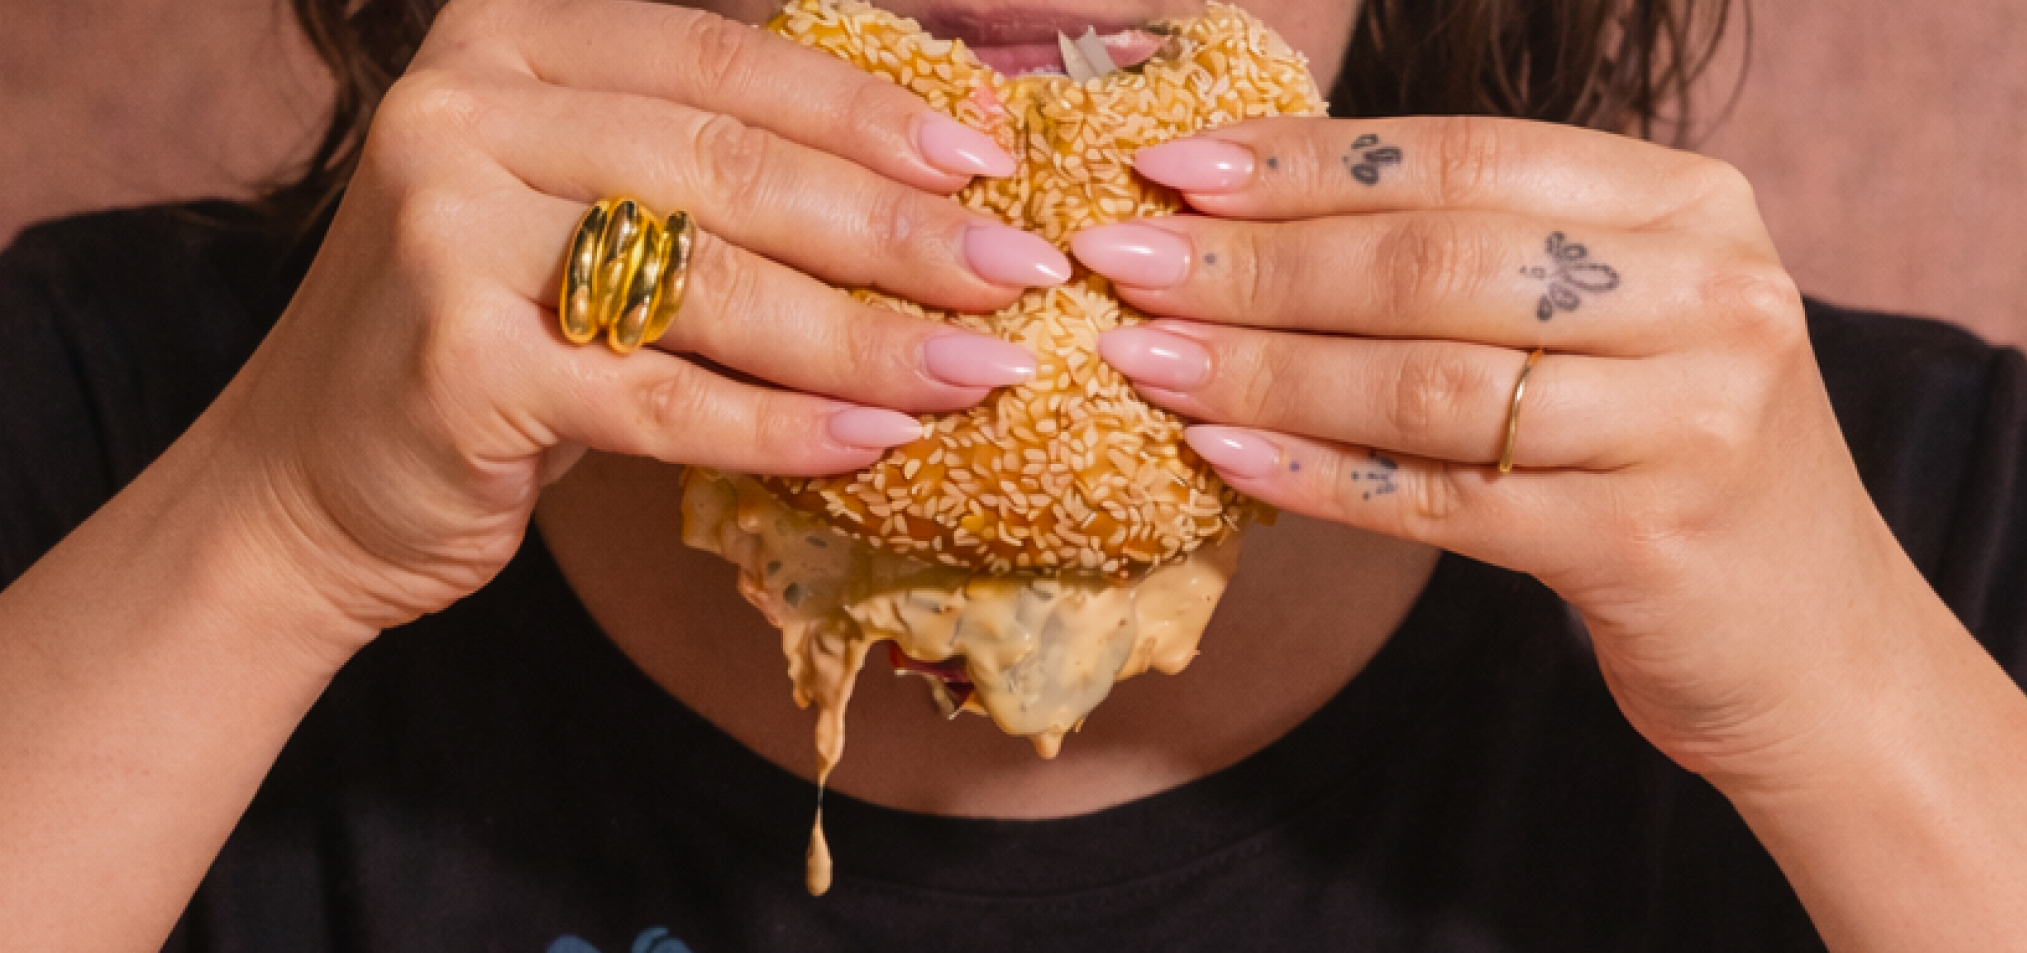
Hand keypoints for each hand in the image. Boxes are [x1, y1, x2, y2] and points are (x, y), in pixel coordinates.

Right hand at [200, 0, 1071, 639]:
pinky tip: (876, 443)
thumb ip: (709, 177)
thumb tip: (932, 187)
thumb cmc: (490, 334)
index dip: (869, 114)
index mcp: (508, 44)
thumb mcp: (582, 214)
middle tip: (1020, 275)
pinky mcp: (454, 367)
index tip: (990, 167)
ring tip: (981, 370)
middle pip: (732, 168)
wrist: (312, 478)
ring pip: (708, 284)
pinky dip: (779, 428)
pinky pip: (658, 400)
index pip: (726, 62)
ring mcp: (444, 235)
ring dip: (866, 336)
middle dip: (897, 231)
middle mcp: (463, 113)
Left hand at [1071, 115, 1946, 780]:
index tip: (1176, 170)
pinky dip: (1317, 475)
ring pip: (1426, 383)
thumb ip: (1484, 258)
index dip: (1305, 162)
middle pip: (1433, 263)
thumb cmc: (1672, 456)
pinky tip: (1219, 454)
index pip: (1462, 157)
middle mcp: (1709, 297)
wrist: (1812, 643)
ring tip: (1141, 359)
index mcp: (1692, 205)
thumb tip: (1253, 216)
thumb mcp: (1619, 321)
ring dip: (1262, 369)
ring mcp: (1690, 423)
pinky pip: (1439, 500)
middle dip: (1256, 261)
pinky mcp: (1646, 543)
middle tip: (1121, 262)